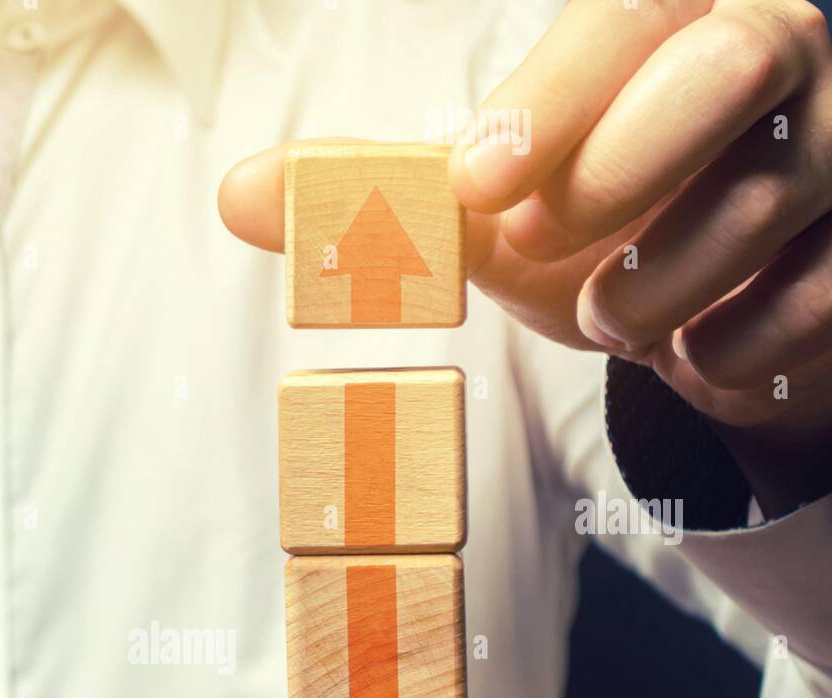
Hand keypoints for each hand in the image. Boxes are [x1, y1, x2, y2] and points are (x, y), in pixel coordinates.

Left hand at [219, 0, 831, 513]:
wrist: (703, 310)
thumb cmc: (596, 230)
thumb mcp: (491, 209)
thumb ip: (383, 194)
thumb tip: (236, 194)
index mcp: (679, 15)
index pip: (635, 10)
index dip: (556, 95)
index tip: (476, 187)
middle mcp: (789, 50)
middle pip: (735, 60)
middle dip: (620, 171)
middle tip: (547, 242)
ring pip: (761, 201)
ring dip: (651, 290)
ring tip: (621, 306)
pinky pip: (801, 306)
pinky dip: (719, 350)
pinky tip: (695, 340)